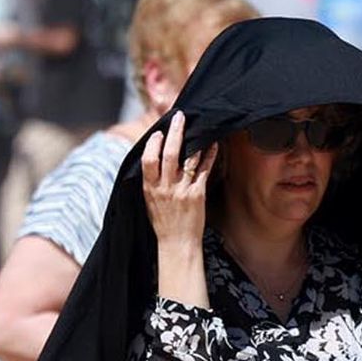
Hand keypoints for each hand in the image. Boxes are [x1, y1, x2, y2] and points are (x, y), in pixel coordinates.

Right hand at [142, 111, 214, 248]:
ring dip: (193, 140)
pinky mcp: (197, 195)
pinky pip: (204, 171)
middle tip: (180, 117)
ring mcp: (182, 191)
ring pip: (188, 159)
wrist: (177, 244)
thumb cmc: (163, 222)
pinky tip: (213, 145)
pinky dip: (209, 156)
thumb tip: (153, 159)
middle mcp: (165, 188)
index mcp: (150, 188)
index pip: (148, 160)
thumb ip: (151, 181)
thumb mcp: (150, 201)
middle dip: (175, 132)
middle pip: (169, 154)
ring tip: (198, 126)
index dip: (153, 144)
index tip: (159, 132)